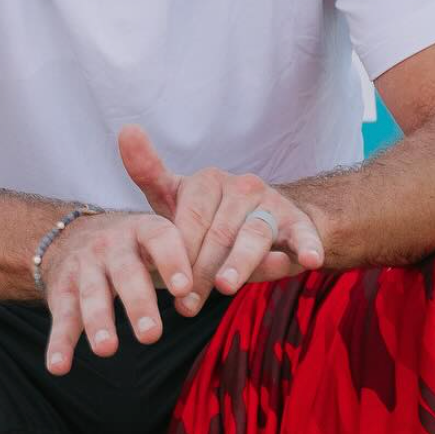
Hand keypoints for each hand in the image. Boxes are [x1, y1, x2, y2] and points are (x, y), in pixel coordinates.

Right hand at [40, 210, 195, 375]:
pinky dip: (59, 343)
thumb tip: (258, 269)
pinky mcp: (63, 292)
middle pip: (126, 273)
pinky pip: (62, 318)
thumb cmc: (135, 247)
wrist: (69, 235)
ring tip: (107, 349)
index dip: (172, 261)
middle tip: (152, 334)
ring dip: (98, 322)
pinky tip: (59, 366)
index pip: (160, 238)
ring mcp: (85, 268)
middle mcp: (112, 245)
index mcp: (144, 229)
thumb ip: (202, 255)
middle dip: (138, 303)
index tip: (184, 288)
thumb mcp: (162, 236)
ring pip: (92, 295)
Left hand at [118, 125, 324, 314]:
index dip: (179, 252)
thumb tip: (126, 129)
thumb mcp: (175, 199)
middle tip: (186, 305)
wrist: (267, 223)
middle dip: (201, 272)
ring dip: (239, 264)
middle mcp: (240, 185)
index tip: (170, 284)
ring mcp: (269, 202)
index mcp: (207, 181)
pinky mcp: (297, 222)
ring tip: (225, 286)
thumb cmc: (209, 218)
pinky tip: (308, 260)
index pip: (190, 217)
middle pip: (218, 233)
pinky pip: (302, 234)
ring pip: (253, 235)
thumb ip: (148, 172)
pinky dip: (307, 246)